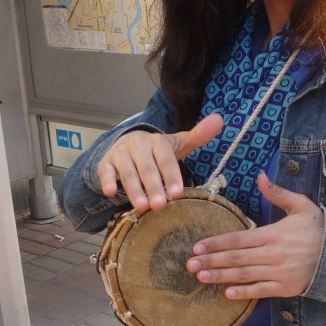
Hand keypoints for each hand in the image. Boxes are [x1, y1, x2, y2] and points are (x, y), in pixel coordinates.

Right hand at [97, 114, 223, 211]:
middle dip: (153, 187)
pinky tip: (110, 192)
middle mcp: (138, 145)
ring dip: (134, 189)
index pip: (166, 159)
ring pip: (127, 173)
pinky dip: (107, 181)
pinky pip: (106, 172)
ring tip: (142, 207)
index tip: (178, 193)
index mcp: (157, 141)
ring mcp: (120, 154)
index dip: (171, 176)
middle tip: (160, 206)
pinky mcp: (106, 163)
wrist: (126, 144)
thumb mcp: (177, 144)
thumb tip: (219, 119)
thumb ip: (198, 135)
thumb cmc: (157, 151)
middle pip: (147, 168)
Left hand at [186, 173, 324, 298]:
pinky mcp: (286, 288)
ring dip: (220, 276)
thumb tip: (260, 176)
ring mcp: (279, 273)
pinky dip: (243, 293)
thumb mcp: (301, 205)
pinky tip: (226, 293)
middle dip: (210, 260)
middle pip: (235, 258)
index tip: (197, 245)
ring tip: (200, 277)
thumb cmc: (319, 229)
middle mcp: (273, 254)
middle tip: (189, 264)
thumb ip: (278, 193)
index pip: (238, 239)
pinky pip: (261, 291)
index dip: (216, 242)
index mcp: (274, 234)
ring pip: (243, 275)